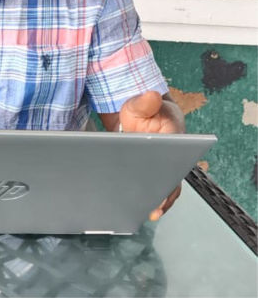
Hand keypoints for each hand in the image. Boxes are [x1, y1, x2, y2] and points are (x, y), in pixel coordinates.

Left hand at [119, 90, 184, 220]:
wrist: (139, 114)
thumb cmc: (144, 109)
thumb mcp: (141, 103)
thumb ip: (145, 102)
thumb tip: (152, 95)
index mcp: (173, 139)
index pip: (176, 161)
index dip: (170, 177)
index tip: (163, 191)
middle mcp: (170, 157)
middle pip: (169, 180)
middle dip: (161, 195)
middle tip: (151, 208)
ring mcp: (159, 166)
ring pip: (159, 187)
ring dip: (151, 200)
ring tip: (139, 211)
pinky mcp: (147, 172)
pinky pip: (147, 188)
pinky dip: (142, 198)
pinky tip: (129, 206)